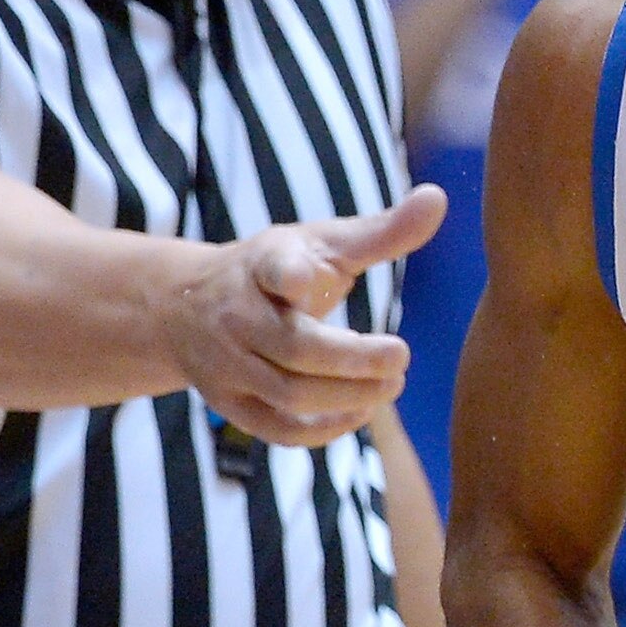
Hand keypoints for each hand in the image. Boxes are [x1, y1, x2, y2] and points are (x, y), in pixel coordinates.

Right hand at [158, 185, 444, 446]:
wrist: (186, 304)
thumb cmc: (278, 269)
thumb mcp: (321, 242)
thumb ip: (382, 231)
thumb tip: (439, 197)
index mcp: (262, 265)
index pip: (272, 269)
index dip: (289, 275)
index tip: (307, 279)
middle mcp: (238, 315)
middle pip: (295, 347)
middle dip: (354, 359)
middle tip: (402, 355)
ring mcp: (228, 364)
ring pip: (288, 393)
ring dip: (348, 395)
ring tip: (393, 383)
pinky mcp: (229, 403)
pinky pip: (277, 429)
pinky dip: (323, 429)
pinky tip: (362, 412)